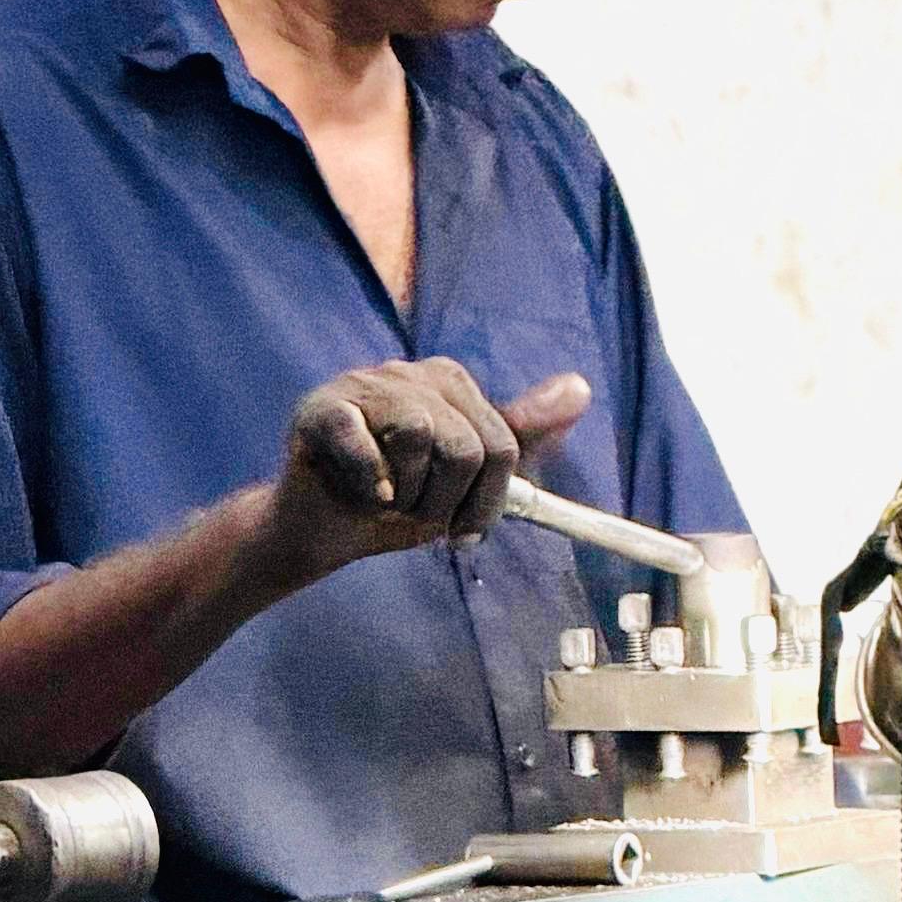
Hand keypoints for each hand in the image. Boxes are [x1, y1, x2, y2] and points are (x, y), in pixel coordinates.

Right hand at [259, 358, 592, 585]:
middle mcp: (410, 372)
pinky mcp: (322, 408)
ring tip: (382, 498)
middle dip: (442, 502)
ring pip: (419, 440)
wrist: (323, 530)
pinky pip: (366, 450)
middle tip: (410, 510)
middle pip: (465, 448)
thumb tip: (580, 388)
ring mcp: (364, 384)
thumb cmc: (397, 502)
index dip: (484, 504)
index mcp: (451, 383)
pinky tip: (361, 494)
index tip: (459, 529)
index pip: (501, 447)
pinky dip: (368, 486)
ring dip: (404, 496)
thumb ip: (523, 437)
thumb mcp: (470, 480)